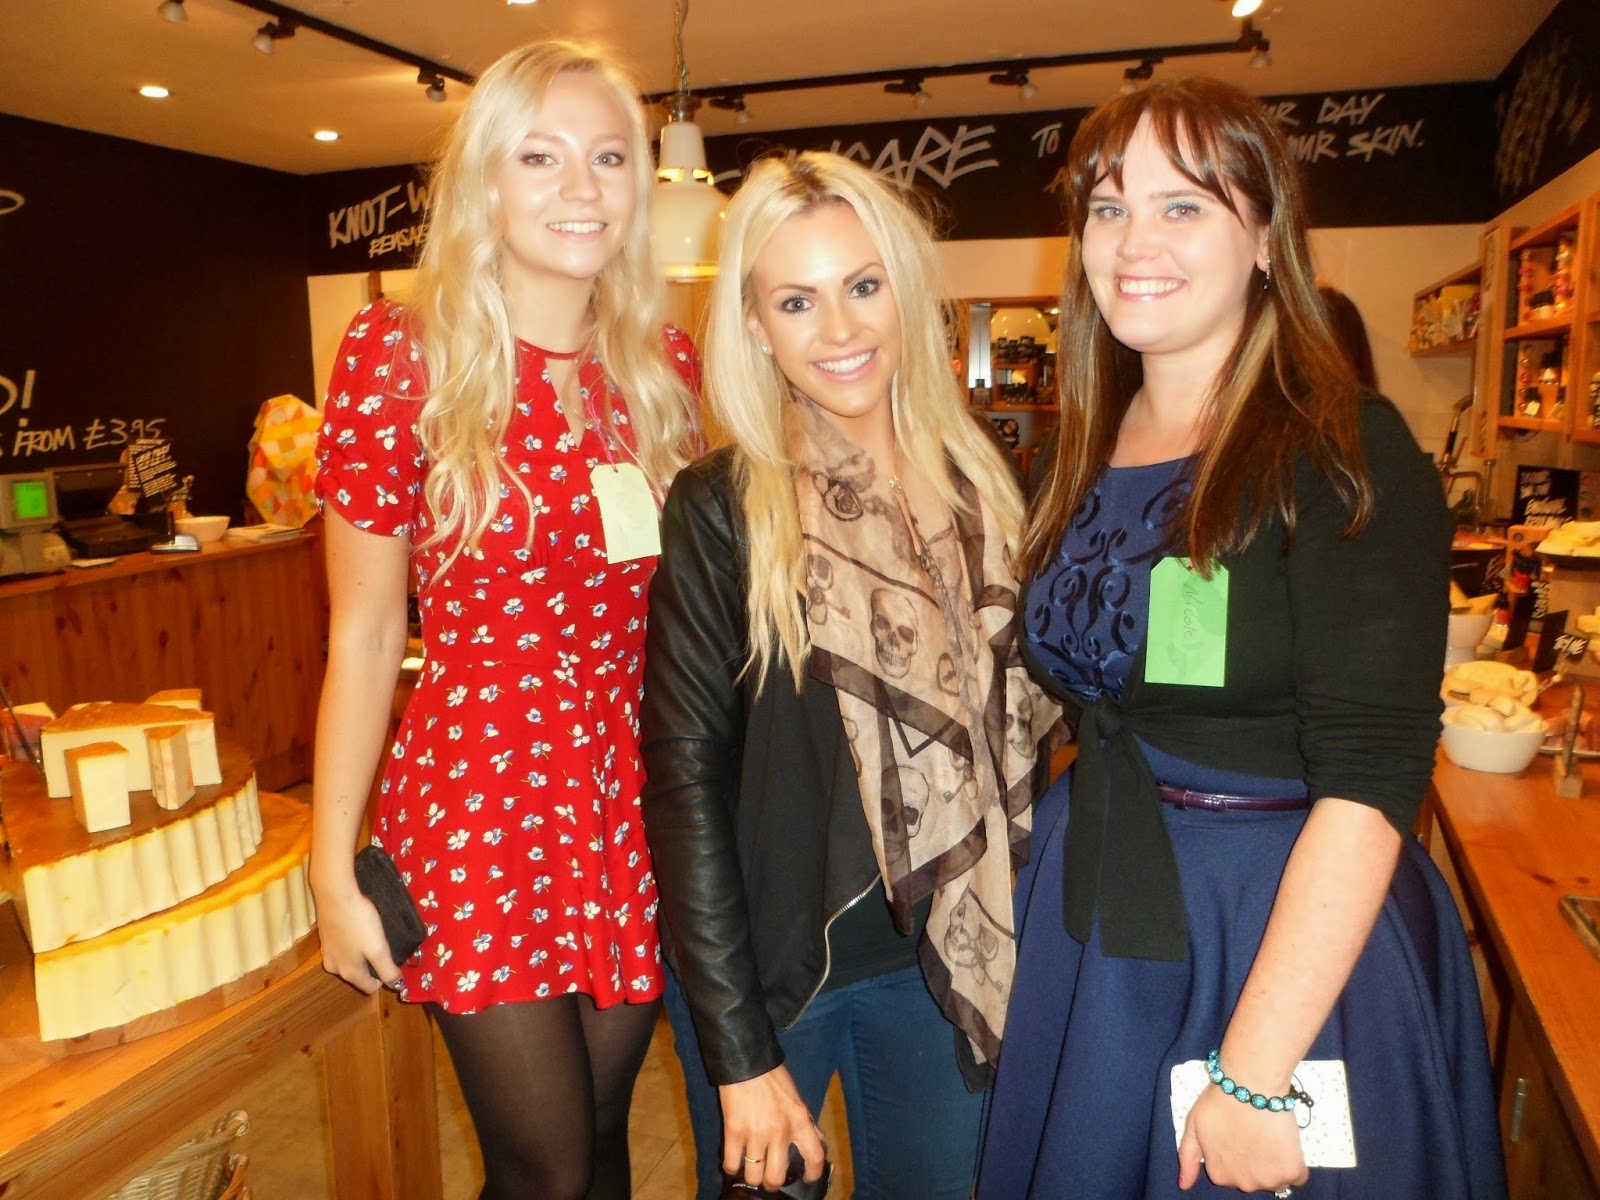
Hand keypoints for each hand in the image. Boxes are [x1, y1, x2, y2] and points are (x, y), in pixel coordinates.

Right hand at [311, 875, 398, 993]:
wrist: (334, 894)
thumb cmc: (359, 922)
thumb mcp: (378, 948)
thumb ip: (387, 969)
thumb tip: (396, 985)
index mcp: (349, 973)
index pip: (369, 988)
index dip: (385, 979)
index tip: (394, 963)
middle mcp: (334, 967)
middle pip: (359, 974)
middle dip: (373, 966)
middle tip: (385, 947)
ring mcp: (327, 952)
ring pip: (350, 960)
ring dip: (362, 954)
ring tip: (374, 936)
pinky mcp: (325, 937)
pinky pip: (342, 948)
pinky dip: (352, 943)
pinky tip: (359, 928)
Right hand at [718, 1066, 825, 1191]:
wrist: (746, 1061)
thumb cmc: (772, 1076)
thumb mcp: (796, 1098)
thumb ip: (806, 1121)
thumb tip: (817, 1139)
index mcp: (800, 1120)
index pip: (814, 1157)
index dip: (812, 1173)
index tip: (806, 1178)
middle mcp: (780, 1131)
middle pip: (777, 1177)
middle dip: (773, 1183)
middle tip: (769, 1179)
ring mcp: (756, 1134)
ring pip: (754, 1175)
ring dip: (752, 1177)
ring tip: (751, 1171)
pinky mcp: (734, 1132)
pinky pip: (731, 1163)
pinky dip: (731, 1167)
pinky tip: (733, 1162)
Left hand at [1178, 1085, 1307, 1193]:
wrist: (1250, 1084)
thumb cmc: (1220, 1101)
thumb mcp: (1192, 1127)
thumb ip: (1187, 1159)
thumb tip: (1184, 1186)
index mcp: (1219, 1175)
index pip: (1231, 1173)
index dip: (1236, 1154)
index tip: (1238, 1136)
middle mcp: (1243, 1184)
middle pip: (1253, 1179)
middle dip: (1254, 1161)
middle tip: (1254, 1134)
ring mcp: (1269, 1180)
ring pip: (1275, 1179)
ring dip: (1274, 1163)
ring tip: (1269, 1136)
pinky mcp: (1291, 1171)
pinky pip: (1298, 1176)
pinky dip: (1295, 1163)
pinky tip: (1285, 1142)